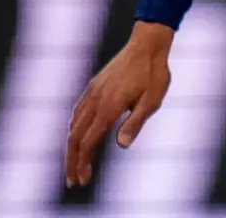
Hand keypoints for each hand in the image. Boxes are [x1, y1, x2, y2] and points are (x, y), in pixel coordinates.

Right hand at [64, 21, 173, 187]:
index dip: (83, 163)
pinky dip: (73, 128)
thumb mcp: (152, 101)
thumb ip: (136, 123)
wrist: (147, 43)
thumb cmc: (154, 73)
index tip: (82, 181)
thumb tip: (121, 145)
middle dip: (71, 161)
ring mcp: (93, 91)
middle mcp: (96, 100)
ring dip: (71, 146)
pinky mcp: (94, 85)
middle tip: (72, 181)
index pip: (88, 141)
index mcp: (109, 107)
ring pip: (74, 124)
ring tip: (73, 164)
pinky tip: (75, 134)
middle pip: (75, 136)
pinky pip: (77, 110)